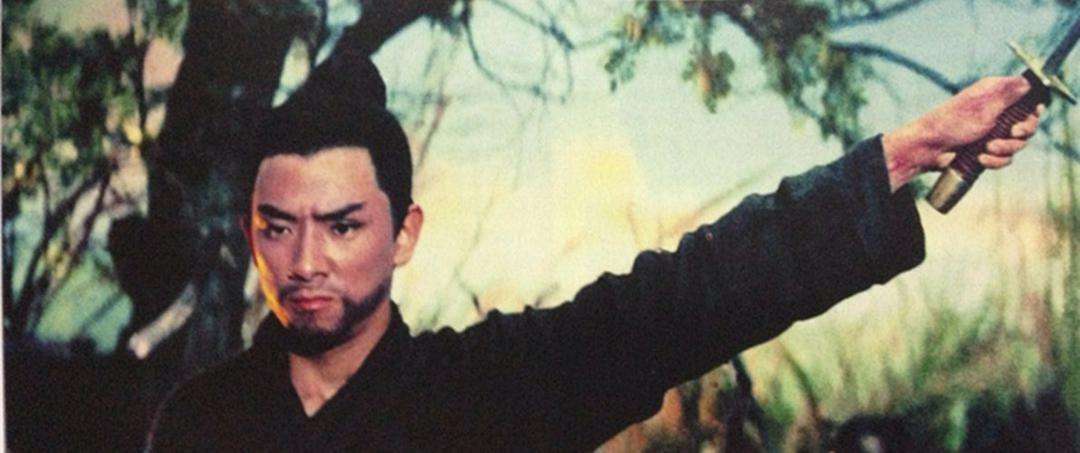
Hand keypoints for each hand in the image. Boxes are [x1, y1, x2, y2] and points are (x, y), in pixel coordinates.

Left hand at [881, 76, 1043, 192]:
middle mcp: (997, 112)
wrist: (929, 149)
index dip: (1034, 109)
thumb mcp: (984, 104)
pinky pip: (1004, 159)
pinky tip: (981, 159)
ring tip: (987, 147)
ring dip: (1006, 148)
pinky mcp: (986, 151)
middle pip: (1028, 124)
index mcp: (996, 95)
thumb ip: (1009, 92)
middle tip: (1012, 133)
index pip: (1029, 100)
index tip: (1032, 115)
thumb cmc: (953, 122)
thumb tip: (1029, 82)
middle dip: (1022, 132)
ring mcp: (992, 133)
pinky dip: (995, 161)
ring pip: (1017, 144)